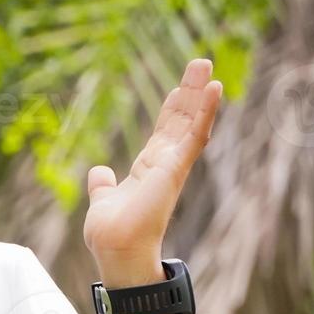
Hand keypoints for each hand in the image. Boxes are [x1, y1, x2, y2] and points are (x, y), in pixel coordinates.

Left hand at [83, 58, 222, 285]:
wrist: (116, 249)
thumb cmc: (111, 233)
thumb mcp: (103, 200)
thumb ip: (102, 185)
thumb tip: (99, 172)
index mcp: (149, 168)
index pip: (165, 131)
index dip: (172, 108)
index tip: (179, 87)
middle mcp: (165, 164)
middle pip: (181, 120)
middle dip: (190, 92)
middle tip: (200, 63)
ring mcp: (173, 165)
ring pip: (191, 122)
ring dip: (200, 94)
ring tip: (207, 66)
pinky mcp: (176, 168)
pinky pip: (195, 135)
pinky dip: (205, 111)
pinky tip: (214, 89)